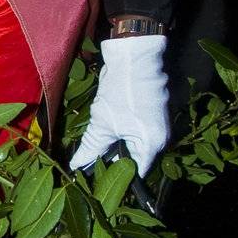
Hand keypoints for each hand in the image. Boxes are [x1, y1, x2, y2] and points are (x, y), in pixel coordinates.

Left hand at [69, 36, 169, 178]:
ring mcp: (156, 126)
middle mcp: (160, 139)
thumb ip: (92, 147)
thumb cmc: (121, 91)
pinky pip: (134, 132)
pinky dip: (120, 133)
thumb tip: (77, 165)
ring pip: (131, 144)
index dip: (115, 177)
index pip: (136, 172)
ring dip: (114, 146)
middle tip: (88, 165)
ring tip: (93, 148)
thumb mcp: (102, 123)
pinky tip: (104, 131)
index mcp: (152, 145)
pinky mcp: (150, 115)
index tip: (95, 179)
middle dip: (111, 161)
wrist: (134, 58)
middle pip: (134, 159)